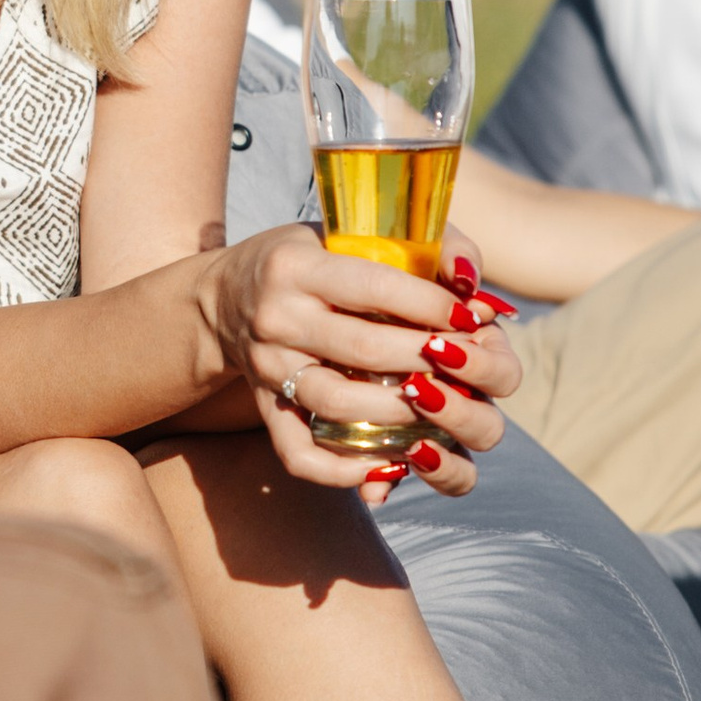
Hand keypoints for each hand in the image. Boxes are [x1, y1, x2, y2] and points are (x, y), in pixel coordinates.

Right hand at [199, 227, 519, 495]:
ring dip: (399, 412)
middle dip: (426, 359)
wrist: (226, 298)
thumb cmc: (307, 259)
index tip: (468, 316)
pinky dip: (346, 470)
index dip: (431, 305)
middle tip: (465, 362)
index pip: (375, 286)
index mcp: (295, 265)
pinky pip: (299, 453)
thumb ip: (421, 247)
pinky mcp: (264, 408)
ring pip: (336, 403)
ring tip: (437, 405)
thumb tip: (475, 286)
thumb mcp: (347, 230)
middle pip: (363, 348)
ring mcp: (267, 368)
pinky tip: (391, 466)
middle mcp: (276, 317)